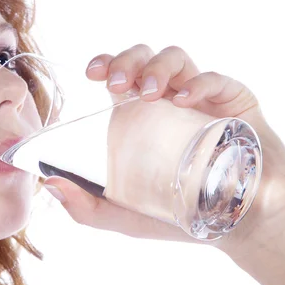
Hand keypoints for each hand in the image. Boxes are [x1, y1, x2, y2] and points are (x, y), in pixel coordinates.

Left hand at [43, 44, 284, 250]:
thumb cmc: (178, 216)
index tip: (91, 72)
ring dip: (158, 67)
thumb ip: (86, 206)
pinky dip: (199, 84)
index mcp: (139, 116)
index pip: (119, 76)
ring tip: (149, 92)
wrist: (235, 225)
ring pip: (176, 58)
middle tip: (115, 82)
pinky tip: (184, 101)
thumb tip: (49, 185)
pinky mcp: (234, 102)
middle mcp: (168, 100)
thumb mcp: (124, 215)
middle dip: (127, 60)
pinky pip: (216, 80)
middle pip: (144, 58)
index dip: (106, 63)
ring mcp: (200, 98)